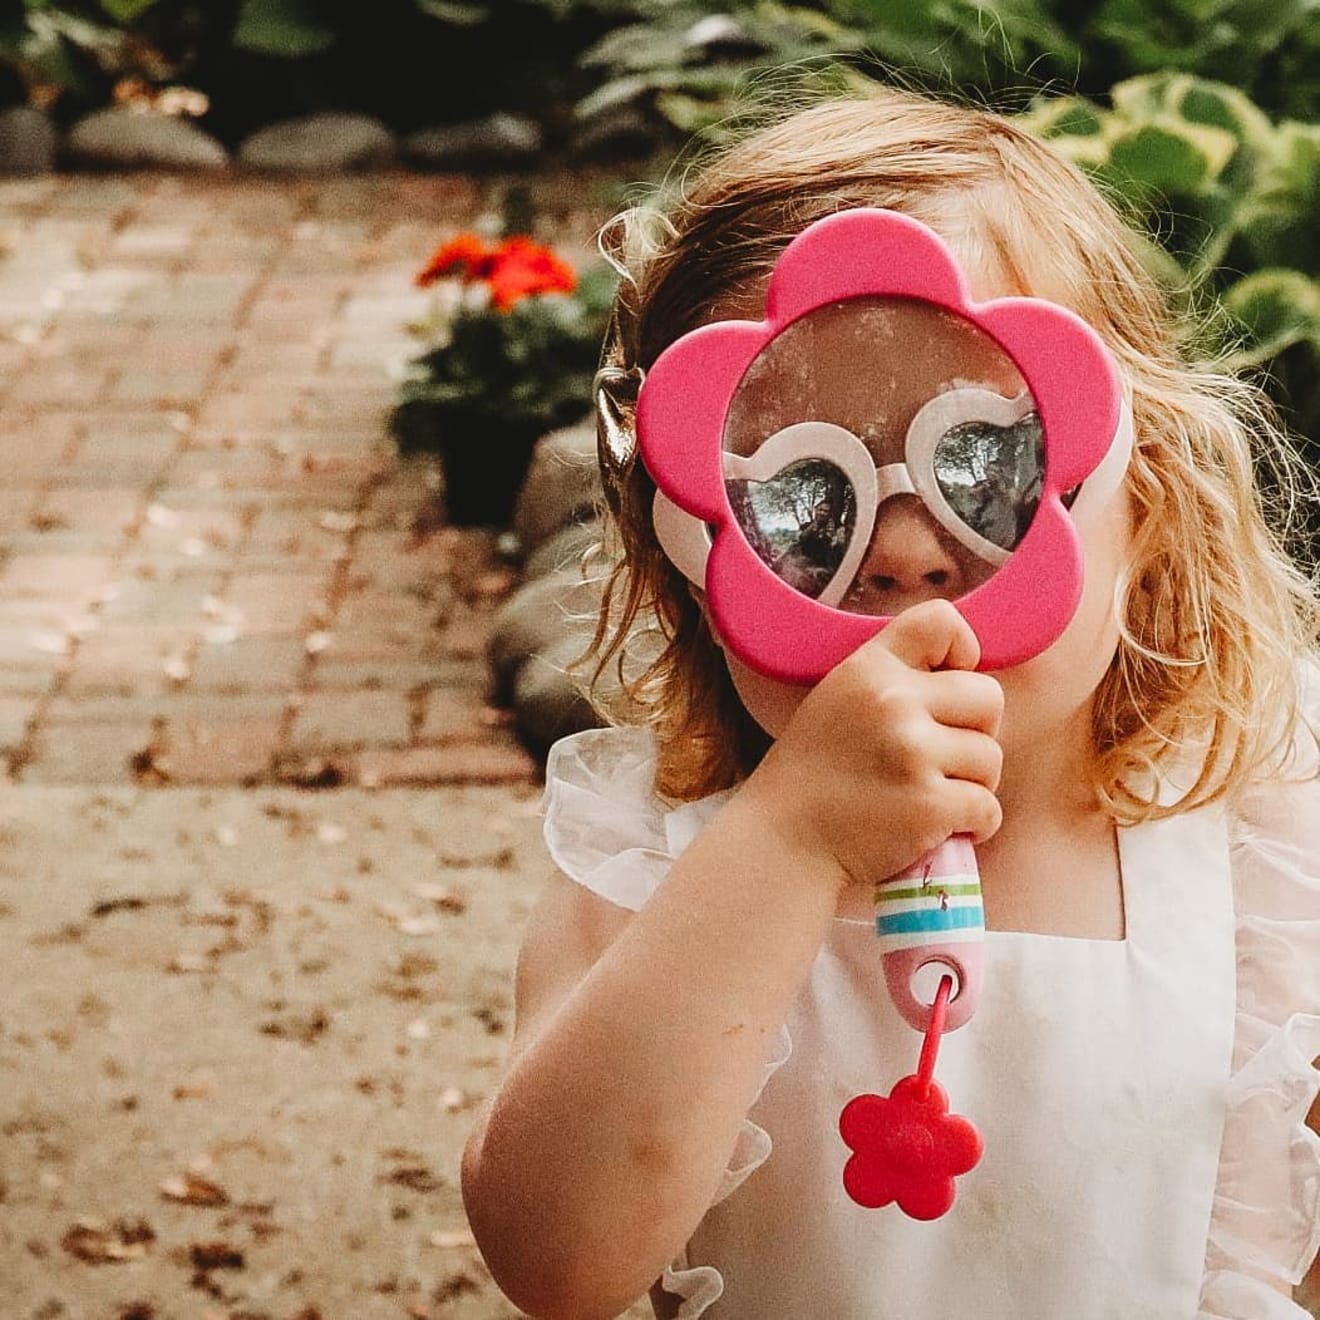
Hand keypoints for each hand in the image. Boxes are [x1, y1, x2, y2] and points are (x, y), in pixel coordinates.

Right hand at [747, 599, 1003, 888]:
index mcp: (869, 668)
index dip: (962, 651)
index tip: (946, 686)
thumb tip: (966, 673)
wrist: (783, 841)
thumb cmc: (815, 774)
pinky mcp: (929, 805)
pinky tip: (939, 828)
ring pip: (991, 758)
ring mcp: (913, 754)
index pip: (942, 621)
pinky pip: (987, 808)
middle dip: (974, 732)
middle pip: (988, 697)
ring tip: (929, 798)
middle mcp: (893, 702)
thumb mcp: (838, 700)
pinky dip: (973, 824)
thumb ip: (893, 679)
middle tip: (939, 760)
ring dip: (972, 784)